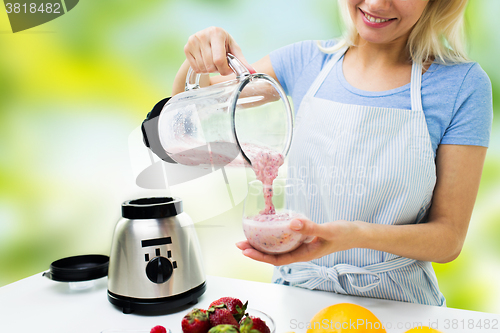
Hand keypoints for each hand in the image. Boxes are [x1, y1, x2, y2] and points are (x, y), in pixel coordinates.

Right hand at [184, 26, 255, 75]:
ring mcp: (193, 41)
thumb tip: (253, 72)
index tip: (228, 69)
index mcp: (216, 33)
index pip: (219, 60)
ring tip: (213, 62)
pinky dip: (202, 69)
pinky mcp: (186, 48)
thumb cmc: (224, 44)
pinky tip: (206, 62)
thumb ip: (242, 61)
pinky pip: (195, 68)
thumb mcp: (234, 49)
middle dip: (218, 70)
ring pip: (203, 68)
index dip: (225, 69)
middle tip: (221, 65)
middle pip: (210, 66)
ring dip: (210, 70)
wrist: (208, 37)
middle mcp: (203, 35)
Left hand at [236, 218, 362, 265]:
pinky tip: (268, 228)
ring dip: (263, 243)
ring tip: (248, 237)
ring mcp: (302, 246)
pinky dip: (274, 235)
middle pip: (274, 254)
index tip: (245, 251)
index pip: (277, 259)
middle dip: (256, 250)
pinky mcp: (304, 238)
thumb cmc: (344, 234)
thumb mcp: (328, 231)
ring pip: (278, 247)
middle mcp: (300, 252)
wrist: (356, 233)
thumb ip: (311, 228)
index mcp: (304, 255)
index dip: (260, 257)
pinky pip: (285, 239)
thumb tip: (292, 223)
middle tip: (239, 243)